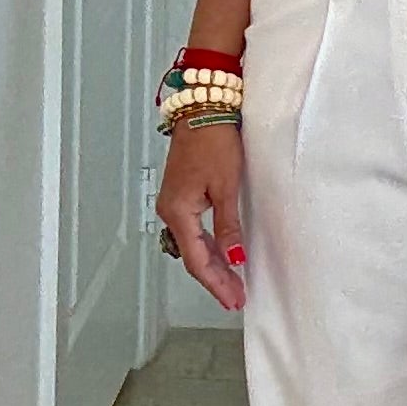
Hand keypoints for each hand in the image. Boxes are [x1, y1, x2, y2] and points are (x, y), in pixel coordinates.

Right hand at [156, 120, 247, 309]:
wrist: (204, 107)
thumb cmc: (214, 139)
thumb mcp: (226, 185)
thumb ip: (229, 225)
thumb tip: (234, 257)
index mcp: (178, 211)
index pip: (197, 259)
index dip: (216, 282)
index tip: (234, 298)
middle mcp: (170, 210)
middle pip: (193, 255)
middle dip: (215, 279)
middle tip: (236, 297)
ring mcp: (175, 202)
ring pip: (193, 244)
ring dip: (213, 264)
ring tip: (233, 283)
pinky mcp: (183, 194)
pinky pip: (194, 230)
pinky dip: (209, 246)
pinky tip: (223, 254)